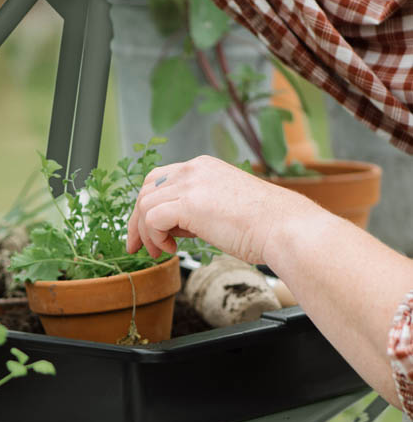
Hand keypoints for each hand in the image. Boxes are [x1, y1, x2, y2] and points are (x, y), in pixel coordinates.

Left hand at [126, 155, 314, 266]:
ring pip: (144, 204)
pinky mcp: (189, 203)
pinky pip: (152, 218)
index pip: (160, 179)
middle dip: (137, 220)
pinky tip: (171, 250)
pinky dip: (155, 237)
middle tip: (138, 247)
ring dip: (146, 233)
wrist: (285, 227)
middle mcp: (194, 170)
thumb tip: (175, 227)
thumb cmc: (264, 225)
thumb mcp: (223, 209)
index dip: (148, 205)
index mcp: (204, 168)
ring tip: (161, 253)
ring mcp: (191, 184)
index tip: (147, 233)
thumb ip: (197, 211)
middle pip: (146, 188)